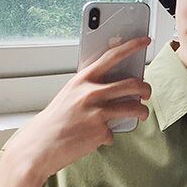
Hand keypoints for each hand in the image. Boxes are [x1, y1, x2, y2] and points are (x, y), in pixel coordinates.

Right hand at [3, 35, 151, 181]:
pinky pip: (114, 132)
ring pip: (134, 108)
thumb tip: (116, 87)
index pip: (112, 56)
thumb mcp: (70, 95)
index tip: (145, 40)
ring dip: (142, 112)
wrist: (39, 146)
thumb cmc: (54, 120)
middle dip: (146, 88)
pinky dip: (108, 135)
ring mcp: (98, 113)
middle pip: (133, 84)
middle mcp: (91, 93)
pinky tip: (96, 137)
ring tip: (141, 114)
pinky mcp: (101, 132)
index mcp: (82, 80)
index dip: (132, 45)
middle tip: (147, 93)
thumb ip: (90, 88)